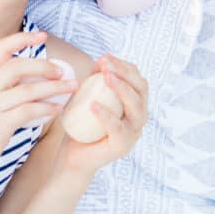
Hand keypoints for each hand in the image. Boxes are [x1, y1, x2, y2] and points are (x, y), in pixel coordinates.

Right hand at [0, 31, 79, 182]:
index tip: (42, 35)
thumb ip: (7, 88)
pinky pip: (27, 111)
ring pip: (27, 89)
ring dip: (54, 88)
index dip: (22, 38)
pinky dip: (46, 108)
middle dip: (44, 65)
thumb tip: (38, 79)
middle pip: (17, 65)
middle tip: (62, 71)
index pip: (1, 48)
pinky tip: (57, 110)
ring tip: (71, 88)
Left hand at [57, 55, 148, 177]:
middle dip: (125, 72)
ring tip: (106, 77)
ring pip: (135, 106)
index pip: (137, 79)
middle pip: (141, 89)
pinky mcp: (122, 146)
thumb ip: (95, 81)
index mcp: (135, 104)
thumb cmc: (82, 125)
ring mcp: (133, 132)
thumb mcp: (88, 97)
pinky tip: (93, 105)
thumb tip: (101, 60)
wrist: (73, 156)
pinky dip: (106, 114)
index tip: (105, 57)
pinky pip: (117, 128)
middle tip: (106, 64)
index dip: (124, 66)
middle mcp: (139, 117)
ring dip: (121, 88)